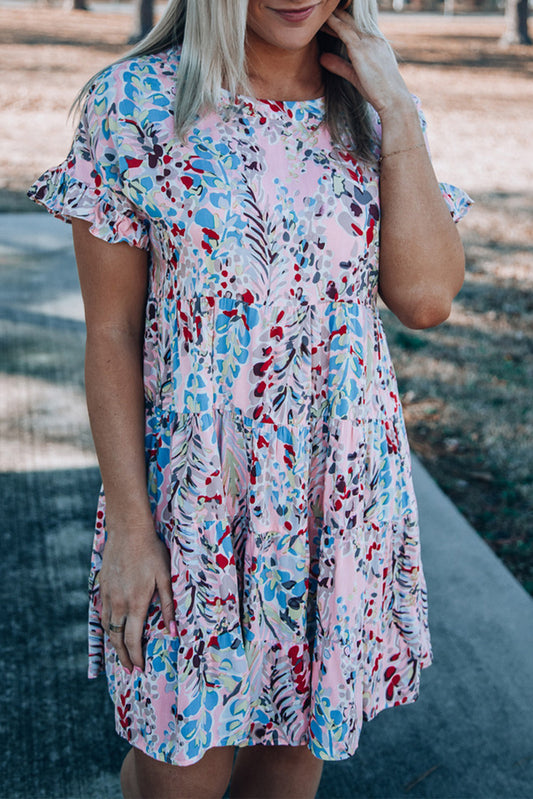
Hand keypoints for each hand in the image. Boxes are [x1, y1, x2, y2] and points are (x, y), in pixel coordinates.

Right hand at [99, 528, 175, 672]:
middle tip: (130, 670)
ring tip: (122, 654)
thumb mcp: (164, 577)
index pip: (132, 640)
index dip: (136, 658)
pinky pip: (103, 613)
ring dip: (114, 643)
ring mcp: (108, 595)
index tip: (140, 670)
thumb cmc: (151, 551)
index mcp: (136, 603)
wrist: (128, 531)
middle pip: (117, 639)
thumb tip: (173, 633)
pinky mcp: (102, 586)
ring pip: (108, 627)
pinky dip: (108, 626)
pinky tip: (113, 629)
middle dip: (123, 657)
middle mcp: (118, 603)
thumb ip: (168, 606)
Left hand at [320, 8, 414, 118]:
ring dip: (333, 16)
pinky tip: (324, 20)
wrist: (394, 99)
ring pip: (347, 23)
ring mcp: (368, 42)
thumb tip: (323, 58)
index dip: (342, 22)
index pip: (356, 28)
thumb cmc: (378, 91)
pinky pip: (344, 32)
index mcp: (375, 43)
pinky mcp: (361, 50)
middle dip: (337, 15)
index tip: (328, 20)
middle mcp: (373, 39)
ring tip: (320, 12)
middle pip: (351, 21)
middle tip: (323, 10)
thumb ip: (339, 65)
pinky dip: (334, 24)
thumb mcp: (355, 76)